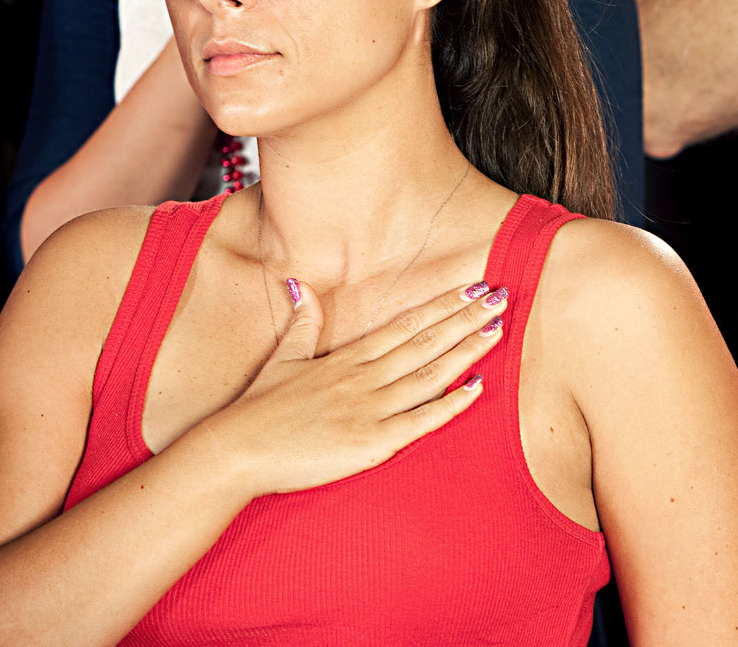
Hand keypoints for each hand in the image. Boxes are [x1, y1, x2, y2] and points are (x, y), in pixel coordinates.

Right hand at [204, 280, 508, 494]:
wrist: (235, 452)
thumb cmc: (258, 409)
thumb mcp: (283, 357)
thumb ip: (301, 322)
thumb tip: (299, 284)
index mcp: (348, 359)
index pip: (406, 324)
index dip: (443, 305)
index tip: (473, 287)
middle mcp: (365, 378)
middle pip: (426, 341)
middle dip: (466, 319)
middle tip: (503, 295)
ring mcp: (371, 410)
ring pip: (431, 374)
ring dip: (467, 350)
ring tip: (498, 329)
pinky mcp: (372, 443)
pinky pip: (422, 421)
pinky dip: (452, 404)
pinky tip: (478, 387)